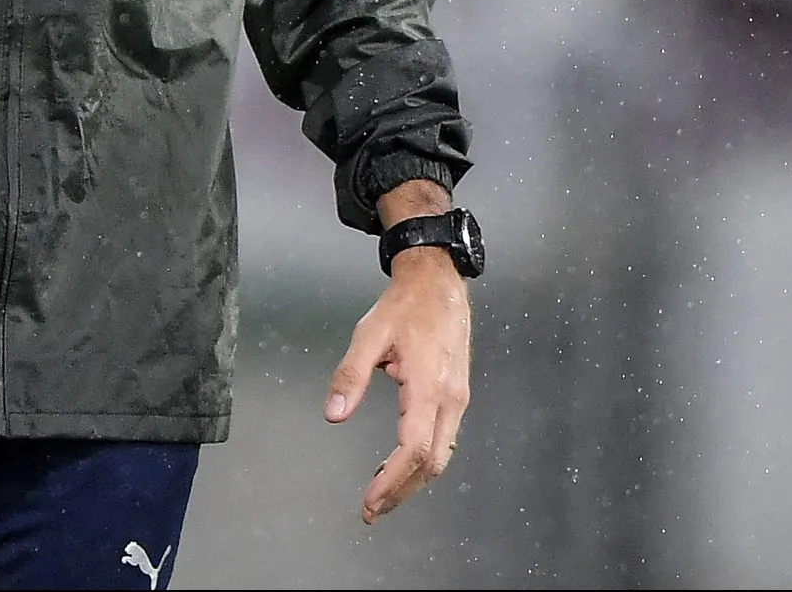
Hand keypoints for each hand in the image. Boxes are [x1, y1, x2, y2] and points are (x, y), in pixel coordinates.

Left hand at [325, 185, 471, 523]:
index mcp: (428, 386)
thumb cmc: (403, 306)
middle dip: (402, 491)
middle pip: (433, 462)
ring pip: (442, 454)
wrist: (438, 281)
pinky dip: (422, 460)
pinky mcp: (457, 394)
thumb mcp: (368, 335)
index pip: (415, 449)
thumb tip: (333, 416)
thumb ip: (350, 377)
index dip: (393, 480)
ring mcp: (458, 398)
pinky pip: (444, 438)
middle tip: (371, 510)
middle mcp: (450, 398)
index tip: (370, 501)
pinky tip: (398, 464)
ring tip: (381, 494)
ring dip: (412, 479)